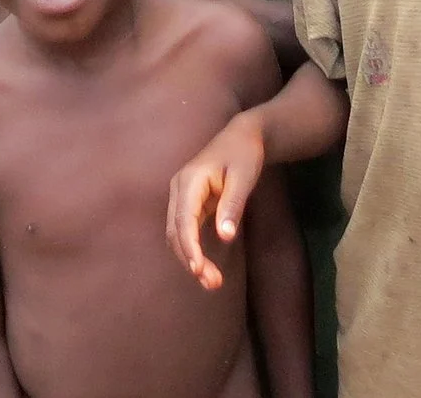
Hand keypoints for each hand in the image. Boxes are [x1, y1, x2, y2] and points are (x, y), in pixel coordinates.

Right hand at [165, 113, 266, 290]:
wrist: (243, 137)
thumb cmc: (244, 154)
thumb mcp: (244, 178)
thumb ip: (233, 205)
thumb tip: (225, 237)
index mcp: (189, 180)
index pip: (183, 219)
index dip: (189, 246)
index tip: (198, 270)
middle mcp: (179, 189)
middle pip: (175, 230)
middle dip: (190, 259)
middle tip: (212, 284)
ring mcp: (181, 196)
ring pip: (177, 233)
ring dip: (190, 258)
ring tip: (212, 282)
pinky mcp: (189, 204)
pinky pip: (185, 231)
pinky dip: (192, 250)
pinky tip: (205, 267)